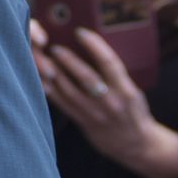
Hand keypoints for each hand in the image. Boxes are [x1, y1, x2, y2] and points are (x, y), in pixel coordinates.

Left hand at [32, 23, 177, 177]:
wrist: (137, 145)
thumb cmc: (133, 111)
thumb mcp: (132, 90)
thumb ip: (115, 74)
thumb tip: (91, 48)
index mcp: (126, 90)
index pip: (110, 63)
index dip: (94, 46)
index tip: (80, 32)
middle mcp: (111, 102)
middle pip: (87, 77)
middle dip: (69, 60)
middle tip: (54, 46)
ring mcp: (95, 114)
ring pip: (70, 91)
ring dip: (54, 73)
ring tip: (43, 59)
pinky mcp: (83, 122)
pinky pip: (63, 104)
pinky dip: (50, 91)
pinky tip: (41, 78)